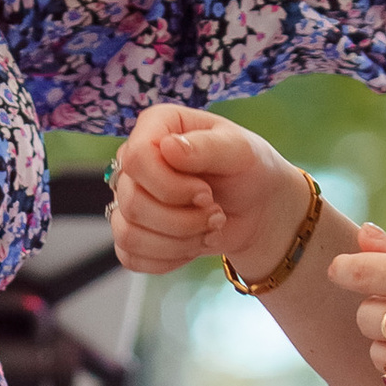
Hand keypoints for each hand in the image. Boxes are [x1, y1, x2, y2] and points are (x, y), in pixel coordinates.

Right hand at [108, 105, 309, 279]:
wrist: (257, 208)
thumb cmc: (249, 170)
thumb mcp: (241, 151)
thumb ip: (207, 146)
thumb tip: (169, 148)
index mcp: (156, 126)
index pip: (136, 159)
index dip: (169, 186)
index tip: (205, 193)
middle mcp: (135, 160)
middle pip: (132, 201)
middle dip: (181, 220)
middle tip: (215, 213)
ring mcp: (129, 197)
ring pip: (127, 233)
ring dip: (177, 242)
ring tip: (208, 230)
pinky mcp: (132, 231)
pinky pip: (130, 256)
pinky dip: (167, 259)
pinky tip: (192, 245)